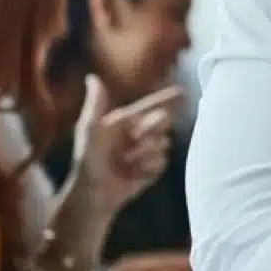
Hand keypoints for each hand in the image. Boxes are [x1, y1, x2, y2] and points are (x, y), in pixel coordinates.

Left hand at [71, 76, 182, 214]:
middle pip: (163, 121)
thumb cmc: (87, 160)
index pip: (151, 106)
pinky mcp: (152, 169)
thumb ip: (95, 103)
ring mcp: (146, 151)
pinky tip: (133, 174)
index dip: (167, 98)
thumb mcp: (89, 129)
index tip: (183, 92)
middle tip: (136, 137)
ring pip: (164, 143)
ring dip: (145, 153)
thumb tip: (92, 77)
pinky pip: (163, 162)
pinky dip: (148, 168)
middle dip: (152, 127)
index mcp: (126, 121)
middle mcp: (138, 134)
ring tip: (126, 163)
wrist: (93, 194)